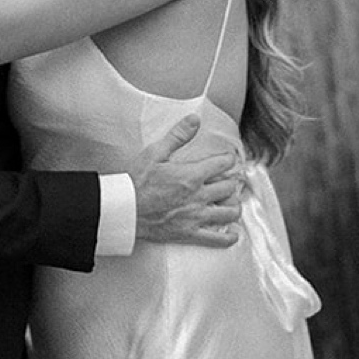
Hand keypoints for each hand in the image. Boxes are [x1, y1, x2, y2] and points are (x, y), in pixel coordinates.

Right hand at [129, 114, 245, 248]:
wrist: (124, 210)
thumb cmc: (136, 181)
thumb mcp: (155, 153)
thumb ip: (177, 136)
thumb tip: (195, 119)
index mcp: (192, 175)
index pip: (223, 164)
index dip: (229, 159)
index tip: (227, 159)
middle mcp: (199, 196)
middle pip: (230, 187)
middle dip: (232, 181)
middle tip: (229, 180)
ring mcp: (196, 217)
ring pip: (230, 212)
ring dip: (234, 206)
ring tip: (230, 202)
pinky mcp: (190, 234)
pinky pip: (217, 239)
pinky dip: (228, 238)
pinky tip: (231, 234)